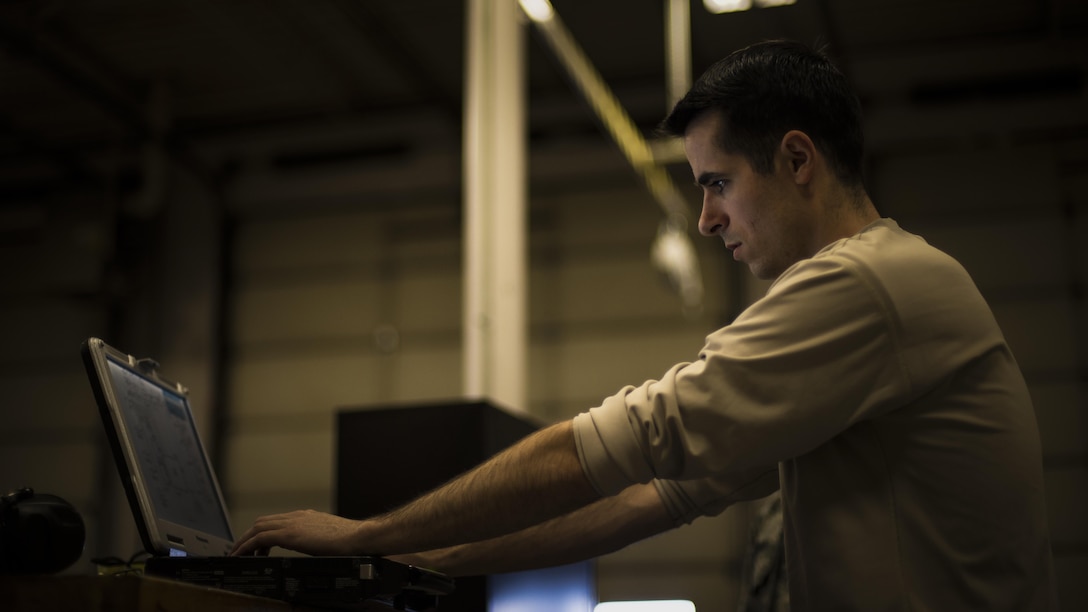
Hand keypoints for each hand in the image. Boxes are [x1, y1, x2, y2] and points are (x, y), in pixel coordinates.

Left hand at [231, 509, 364, 556]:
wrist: (357, 536)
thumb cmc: (348, 539)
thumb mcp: (327, 536)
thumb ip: (315, 538)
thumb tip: (312, 547)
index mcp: (305, 517)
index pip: (275, 521)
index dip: (261, 533)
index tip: (255, 547)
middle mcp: (296, 517)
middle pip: (262, 522)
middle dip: (247, 536)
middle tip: (240, 551)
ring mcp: (292, 523)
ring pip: (258, 527)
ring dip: (244, 541)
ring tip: (238, 555)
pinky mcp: (290, 533)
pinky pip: (261, 537)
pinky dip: (248, 546)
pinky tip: (244, 555)